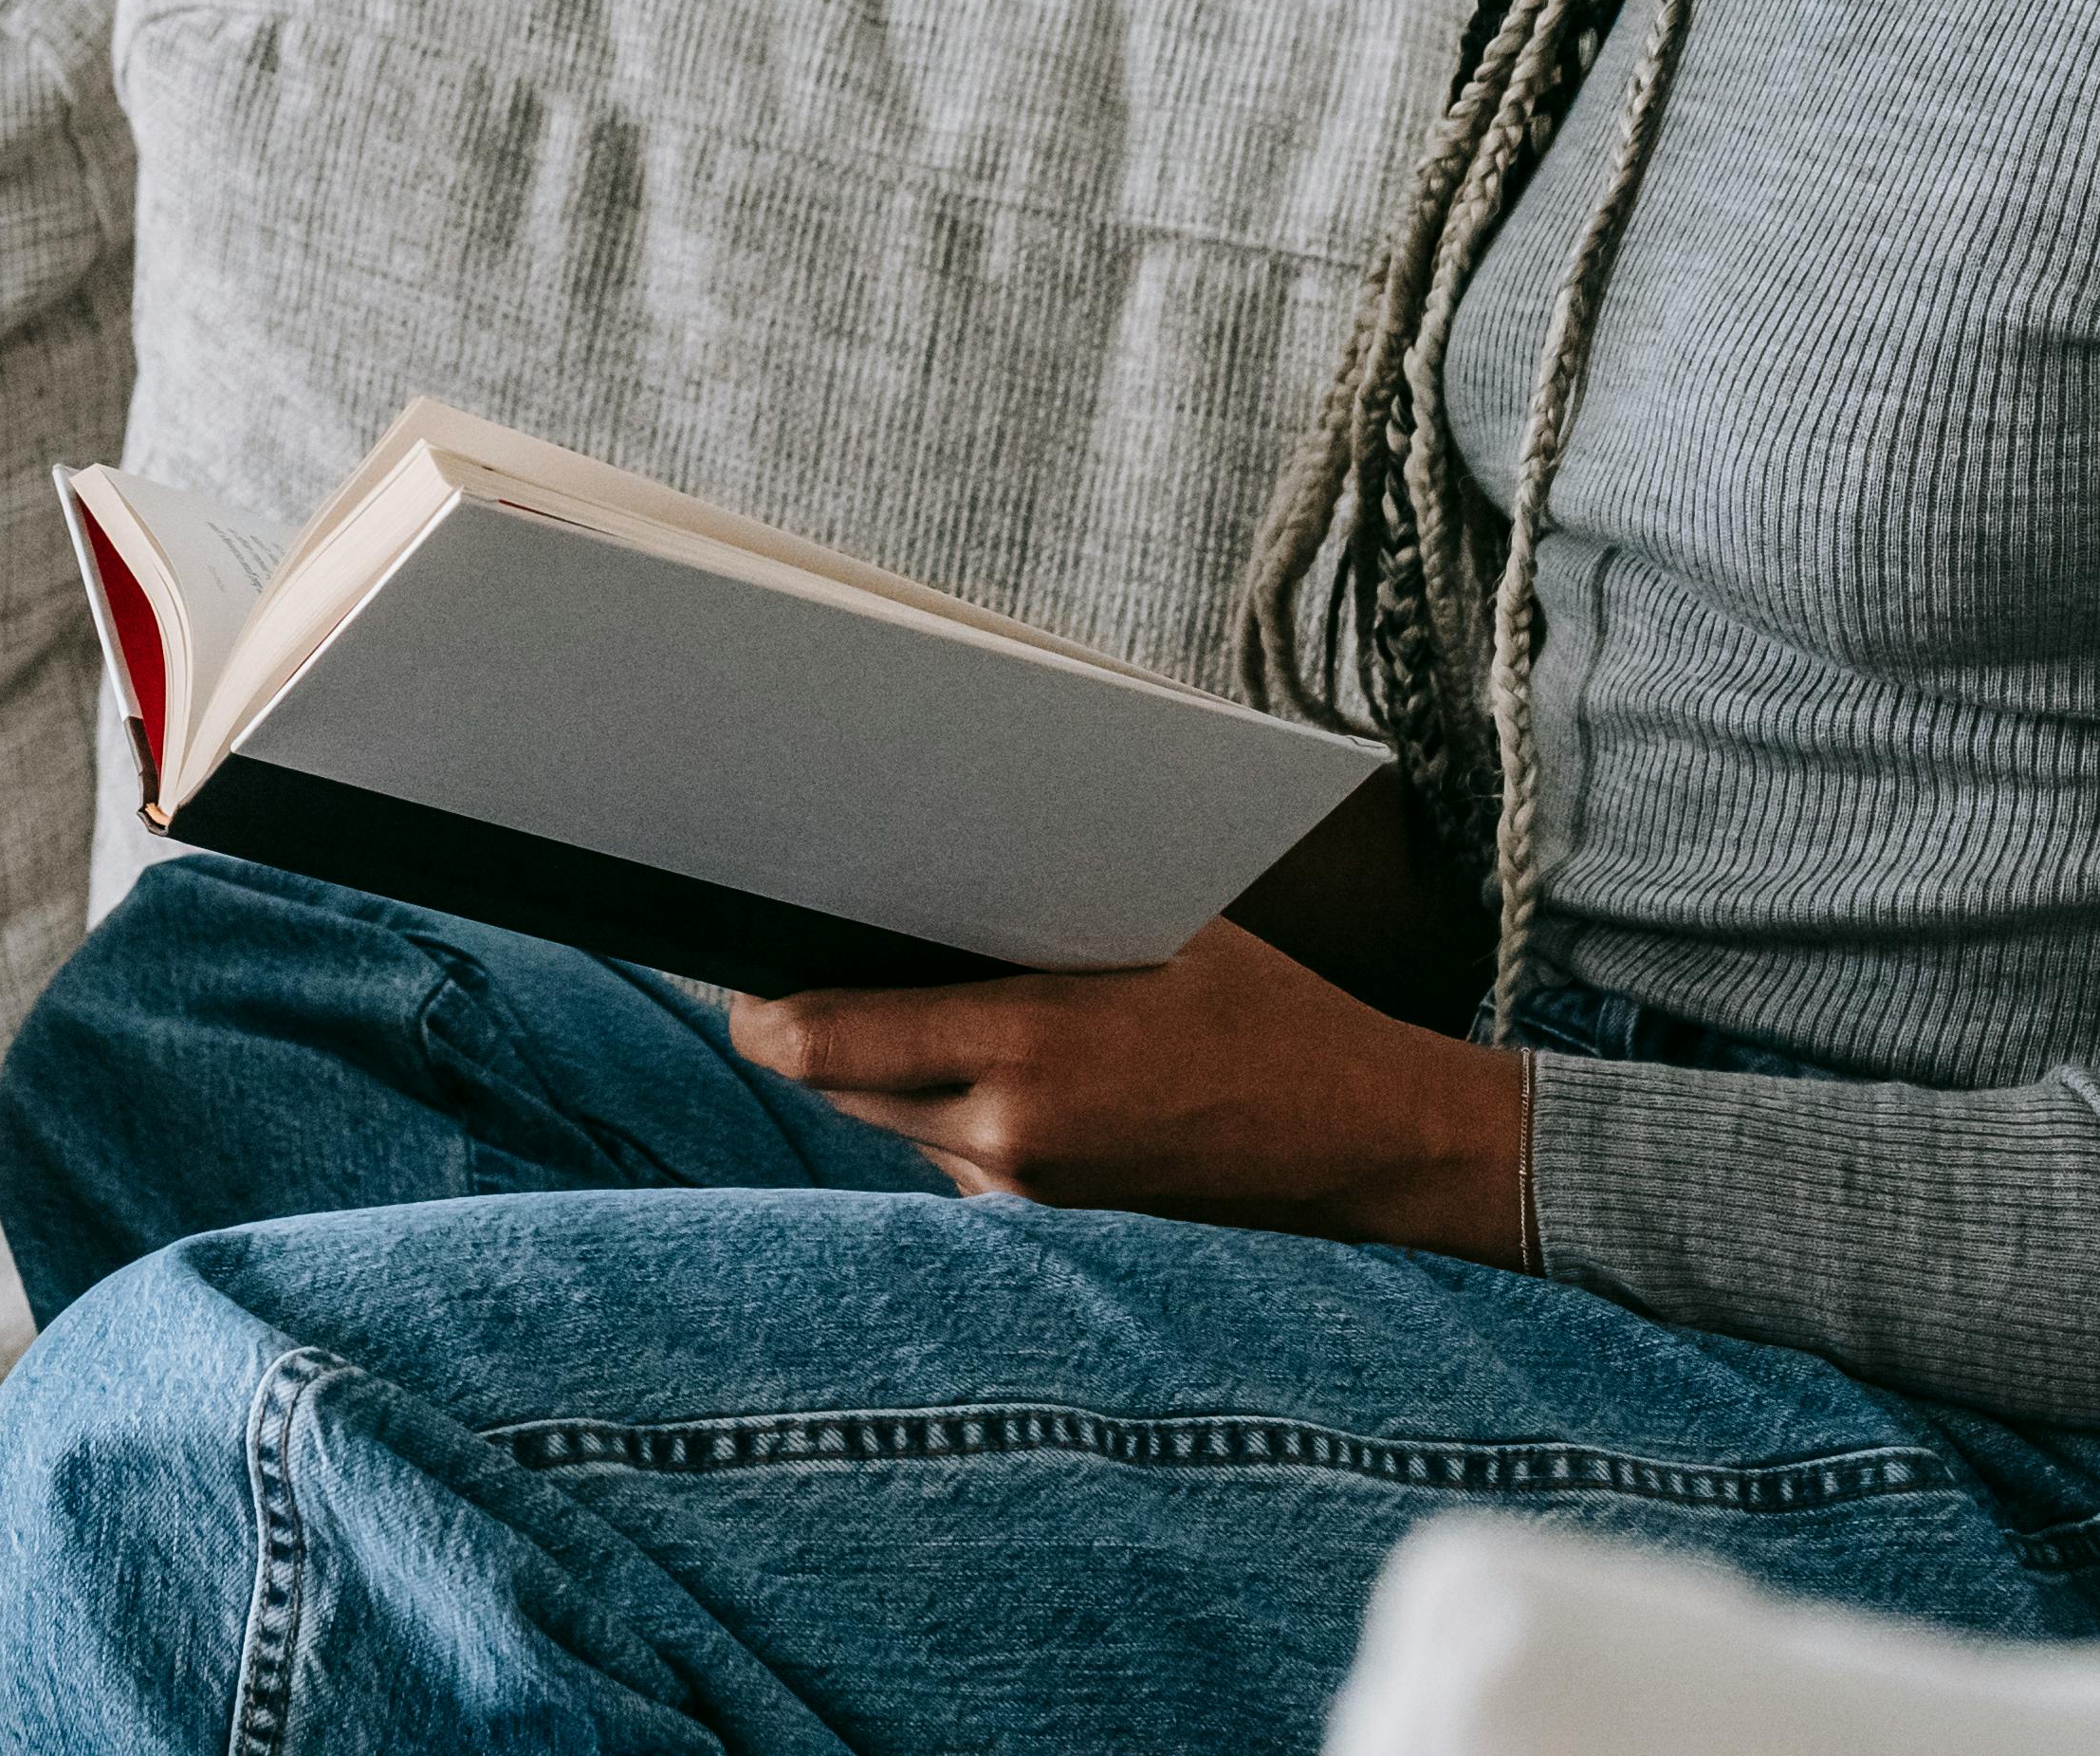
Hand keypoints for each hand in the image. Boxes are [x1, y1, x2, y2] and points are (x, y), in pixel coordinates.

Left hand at [727, 920, 1534, 1261]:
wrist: (1366, 1141)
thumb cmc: (1269, 1012)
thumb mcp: (1151, 932)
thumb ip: (1025, 926)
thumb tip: (914, 884)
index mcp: (1027, 1051)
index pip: (826, 1044)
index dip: (759, 1013)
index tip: (733, 971)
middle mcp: (1008, 1136)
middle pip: (844, 1086)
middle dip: (812, 1030)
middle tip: (792, 956)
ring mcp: (1027, 1189)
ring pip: (893, 1122)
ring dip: (881, 1069)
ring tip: (898, 991)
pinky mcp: (1050, 1215)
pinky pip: (954, 1152)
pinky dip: (945, 1105)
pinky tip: (989, 1055)